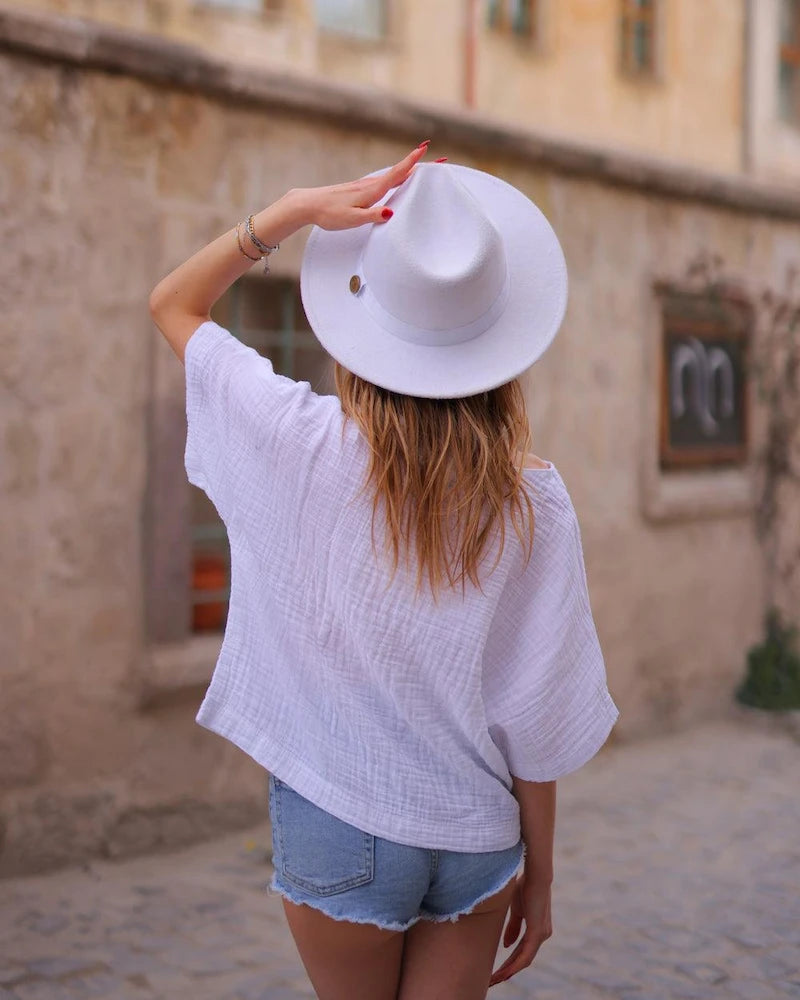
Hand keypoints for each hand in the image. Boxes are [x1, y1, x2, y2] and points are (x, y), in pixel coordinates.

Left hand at [289, 142, 429, 230]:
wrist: (309, 204)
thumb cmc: (330, 214)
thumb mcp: (352, 219)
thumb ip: (372, 215)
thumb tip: (391, 213)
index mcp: (371, 191)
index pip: (396, 174)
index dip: (411, 161)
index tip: (425, 147)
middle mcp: (370, 185)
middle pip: (398, 173)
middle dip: (417, 164)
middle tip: (436, 159)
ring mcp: (364, 186)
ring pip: (391, 176)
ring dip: (407, 171)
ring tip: (422, 168)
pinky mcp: (359, 189)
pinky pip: (383, 182)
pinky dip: (395, 178)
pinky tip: (397, 181)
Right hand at [489, 873, 552, 987]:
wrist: (535, 875)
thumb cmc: (526, 887)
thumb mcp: (517, 910)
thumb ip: (513, 927)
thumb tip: (506, 945)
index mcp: (536, 929)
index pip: (521, 951)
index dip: (509, 962)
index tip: (496, 971)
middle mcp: (541, 935)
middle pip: (522, 959)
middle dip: (506, 971)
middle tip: (492, 980)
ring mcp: (541, 935)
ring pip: (523, 961)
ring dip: (508, 971)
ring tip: (494, 979)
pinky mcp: (537, 933)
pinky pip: (525, 955)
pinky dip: (514, 965)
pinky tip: (504, 972)